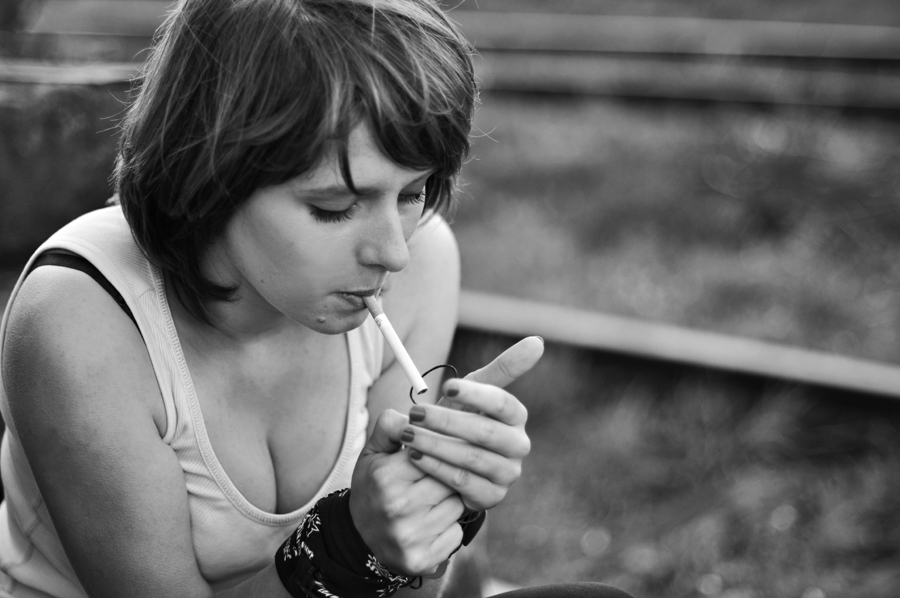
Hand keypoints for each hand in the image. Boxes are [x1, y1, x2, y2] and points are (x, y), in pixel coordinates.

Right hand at [350, 409, 463, 575]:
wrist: (358, 538)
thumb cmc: (372, 487)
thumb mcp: (373, 452)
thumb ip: (392, 425)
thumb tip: (419, 412)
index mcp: (385, 476)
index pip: (433, 451)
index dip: (441, 448)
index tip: (445, 447)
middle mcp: (397, 507)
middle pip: (450, 478)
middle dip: (449, 473)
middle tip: (441, 474)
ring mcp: (410, 536)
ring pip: (457, 505)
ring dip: (452, 500)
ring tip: (433, 499)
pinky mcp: (422, 559)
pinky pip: (456, 533)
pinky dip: (449, 526)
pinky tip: (432, 522)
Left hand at [401, 336, 543, 511]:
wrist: (450, 464)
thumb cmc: (461, 420)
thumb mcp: (474, 392)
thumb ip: (503, 367)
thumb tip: (538, 342)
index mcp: (516, 416)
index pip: (501, 402)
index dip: (475, 394)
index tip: (445, 387)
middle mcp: (518, 445)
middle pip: (485, 432)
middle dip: (446, 421)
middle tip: (415, 412)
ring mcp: (508, 473)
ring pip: (471, 457)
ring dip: (435, 444)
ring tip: (408, 435)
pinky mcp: (492, 496)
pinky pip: (463, 482)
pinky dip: (436, 468)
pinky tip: (415, 457)